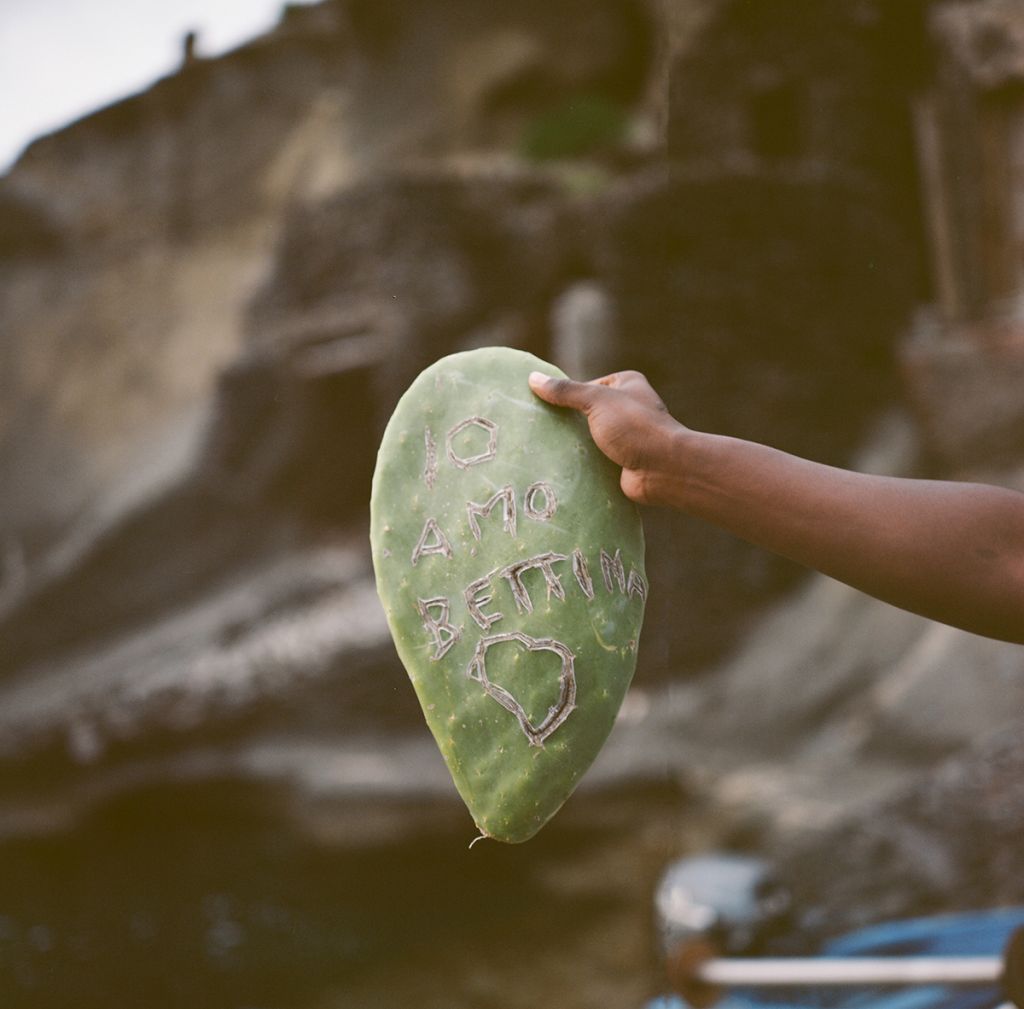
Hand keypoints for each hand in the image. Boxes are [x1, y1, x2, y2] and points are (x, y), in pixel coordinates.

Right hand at [528, 370, 686, 505]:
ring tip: (545, 449)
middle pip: (587, 412)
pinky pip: (596, 458)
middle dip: (567, 422)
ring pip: (591, 437)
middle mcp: (628, 407)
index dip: (566, 396)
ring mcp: (626, 435)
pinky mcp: (623, 460)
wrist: (664, 469)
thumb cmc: (634, 426)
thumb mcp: (596, 401)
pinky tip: (561, 466)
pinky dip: (582, 462)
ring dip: (574, 444)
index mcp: (626, 384)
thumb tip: (533, 378)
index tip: (543, 406)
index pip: (587, 386)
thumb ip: (566, 391)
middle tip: (539, 428)